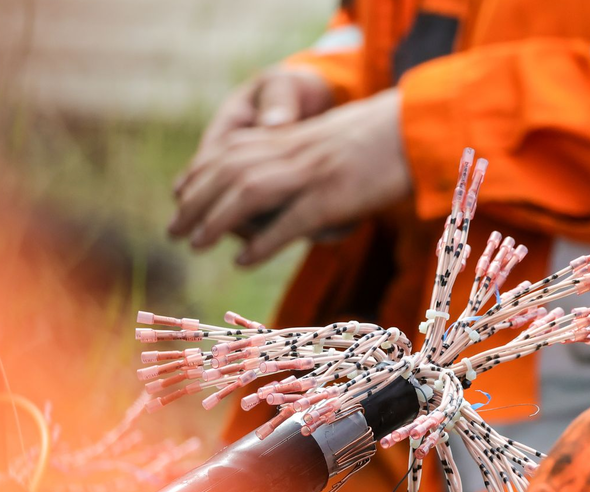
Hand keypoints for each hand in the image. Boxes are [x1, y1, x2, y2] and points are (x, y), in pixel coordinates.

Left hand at [168, 88, 411, 265]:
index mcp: (291, 136)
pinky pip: (288, 223)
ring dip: (215, 220)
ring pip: (247, 195)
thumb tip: (276, 174)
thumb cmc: (378, 140)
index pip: (229, 149)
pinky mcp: (332, 199)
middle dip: (195, 201)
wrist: (415, 131)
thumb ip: (300, 154)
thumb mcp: (329, 140)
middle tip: (174, 231)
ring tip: (196, 245)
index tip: (178, 193)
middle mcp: (292, 152)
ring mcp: (311, 174)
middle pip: (228, 173)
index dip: (199, 172)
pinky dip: (261, 244)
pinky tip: (242, 262)